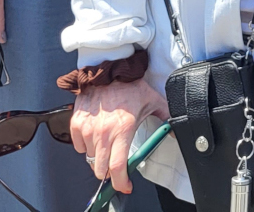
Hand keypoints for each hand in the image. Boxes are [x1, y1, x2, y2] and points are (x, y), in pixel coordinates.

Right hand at [71, 77, 168, 193]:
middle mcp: (103, 133)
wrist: (108, 68)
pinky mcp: (76, 123)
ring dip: (98, 157)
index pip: (117, 168)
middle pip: (100, 170)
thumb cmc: (130, 85)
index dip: (121, 182)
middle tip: (116, 165)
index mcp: (123, 130)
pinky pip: (78, 147)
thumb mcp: (153, 100)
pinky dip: (86, 146)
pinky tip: (96, 135)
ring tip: (108, 143)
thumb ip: (166, 117)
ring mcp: (87, 129)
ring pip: (90, 159)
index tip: (125, 185)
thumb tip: (177, 131)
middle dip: (109, 173)